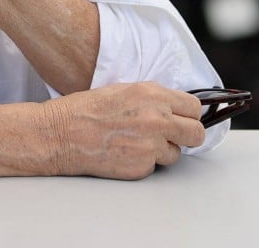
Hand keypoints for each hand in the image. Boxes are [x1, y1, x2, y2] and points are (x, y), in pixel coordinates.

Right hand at [53, 82, 204, 179]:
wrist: (62, 133)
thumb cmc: (84, 110)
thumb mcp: (121, 90)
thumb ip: (151, 98)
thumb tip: (171, 107)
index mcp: (151, 95)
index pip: (194, 107)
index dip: (188, 113)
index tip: (182, 117)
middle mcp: (156, 119)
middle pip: (196, 133)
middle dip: (187, 135)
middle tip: (172, 135)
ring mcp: (151, 146)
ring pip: (176, 153)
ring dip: (162, 150)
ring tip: (136, 141)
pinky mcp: (142, 167)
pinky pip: (155, 166)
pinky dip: (144, 161)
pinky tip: (124, 151)